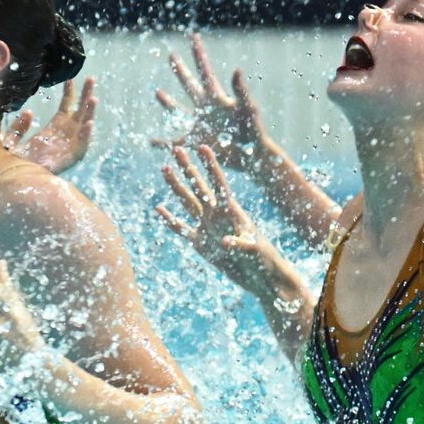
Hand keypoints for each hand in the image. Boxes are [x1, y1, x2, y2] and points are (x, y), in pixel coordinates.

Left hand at [4, 78, 97, 174]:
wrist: (15, 184)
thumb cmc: (13, 165)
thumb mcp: (11, 142)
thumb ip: (18, 128)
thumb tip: (29, 112)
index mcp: (52, 131)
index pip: (65, 108)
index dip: (69, 93)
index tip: (70, 79)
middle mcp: (63, 137)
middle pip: (78, 113)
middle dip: (85, 96)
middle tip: (91, 78)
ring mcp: (67, 148)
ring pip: (83, 127)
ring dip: (89, 113)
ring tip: (93, 98)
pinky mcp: (69, 161)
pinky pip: (81, 147)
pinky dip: (86, 137)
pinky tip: (88, 125)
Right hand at [153, 33, 268, 169]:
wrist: (252, 155)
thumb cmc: (253, 131)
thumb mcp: (248, 108)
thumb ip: (241, 90)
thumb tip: (237, 70)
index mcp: (216, 98)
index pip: (205, 71)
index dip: (199, 54)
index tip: (194, 37)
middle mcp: (206, 108)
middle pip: (189, 85)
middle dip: (180, 70)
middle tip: (171, 55)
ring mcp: (199, 125)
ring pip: (178, 111)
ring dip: (168, 103)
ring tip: (158, 92)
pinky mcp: (195, 142)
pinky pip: (174, 142)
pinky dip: (162, 143)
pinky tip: (151, 141)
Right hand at [156, 145, 287, 297]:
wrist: (260, 277)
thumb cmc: (264, 260)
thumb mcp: (254, 250)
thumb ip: (240, 244)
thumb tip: (224, 242)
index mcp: (232, 211)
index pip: (218, 183)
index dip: (210, 165)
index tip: (202, 147)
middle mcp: (217, 215)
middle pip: (199, 186)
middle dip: (187, 168)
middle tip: (177, 148)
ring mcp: (207, 227)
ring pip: (187, 202)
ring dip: (176, 186)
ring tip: (165, 168)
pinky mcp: (201, 244)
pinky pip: (181, 228)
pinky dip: (170, 219)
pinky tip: (159, 208)